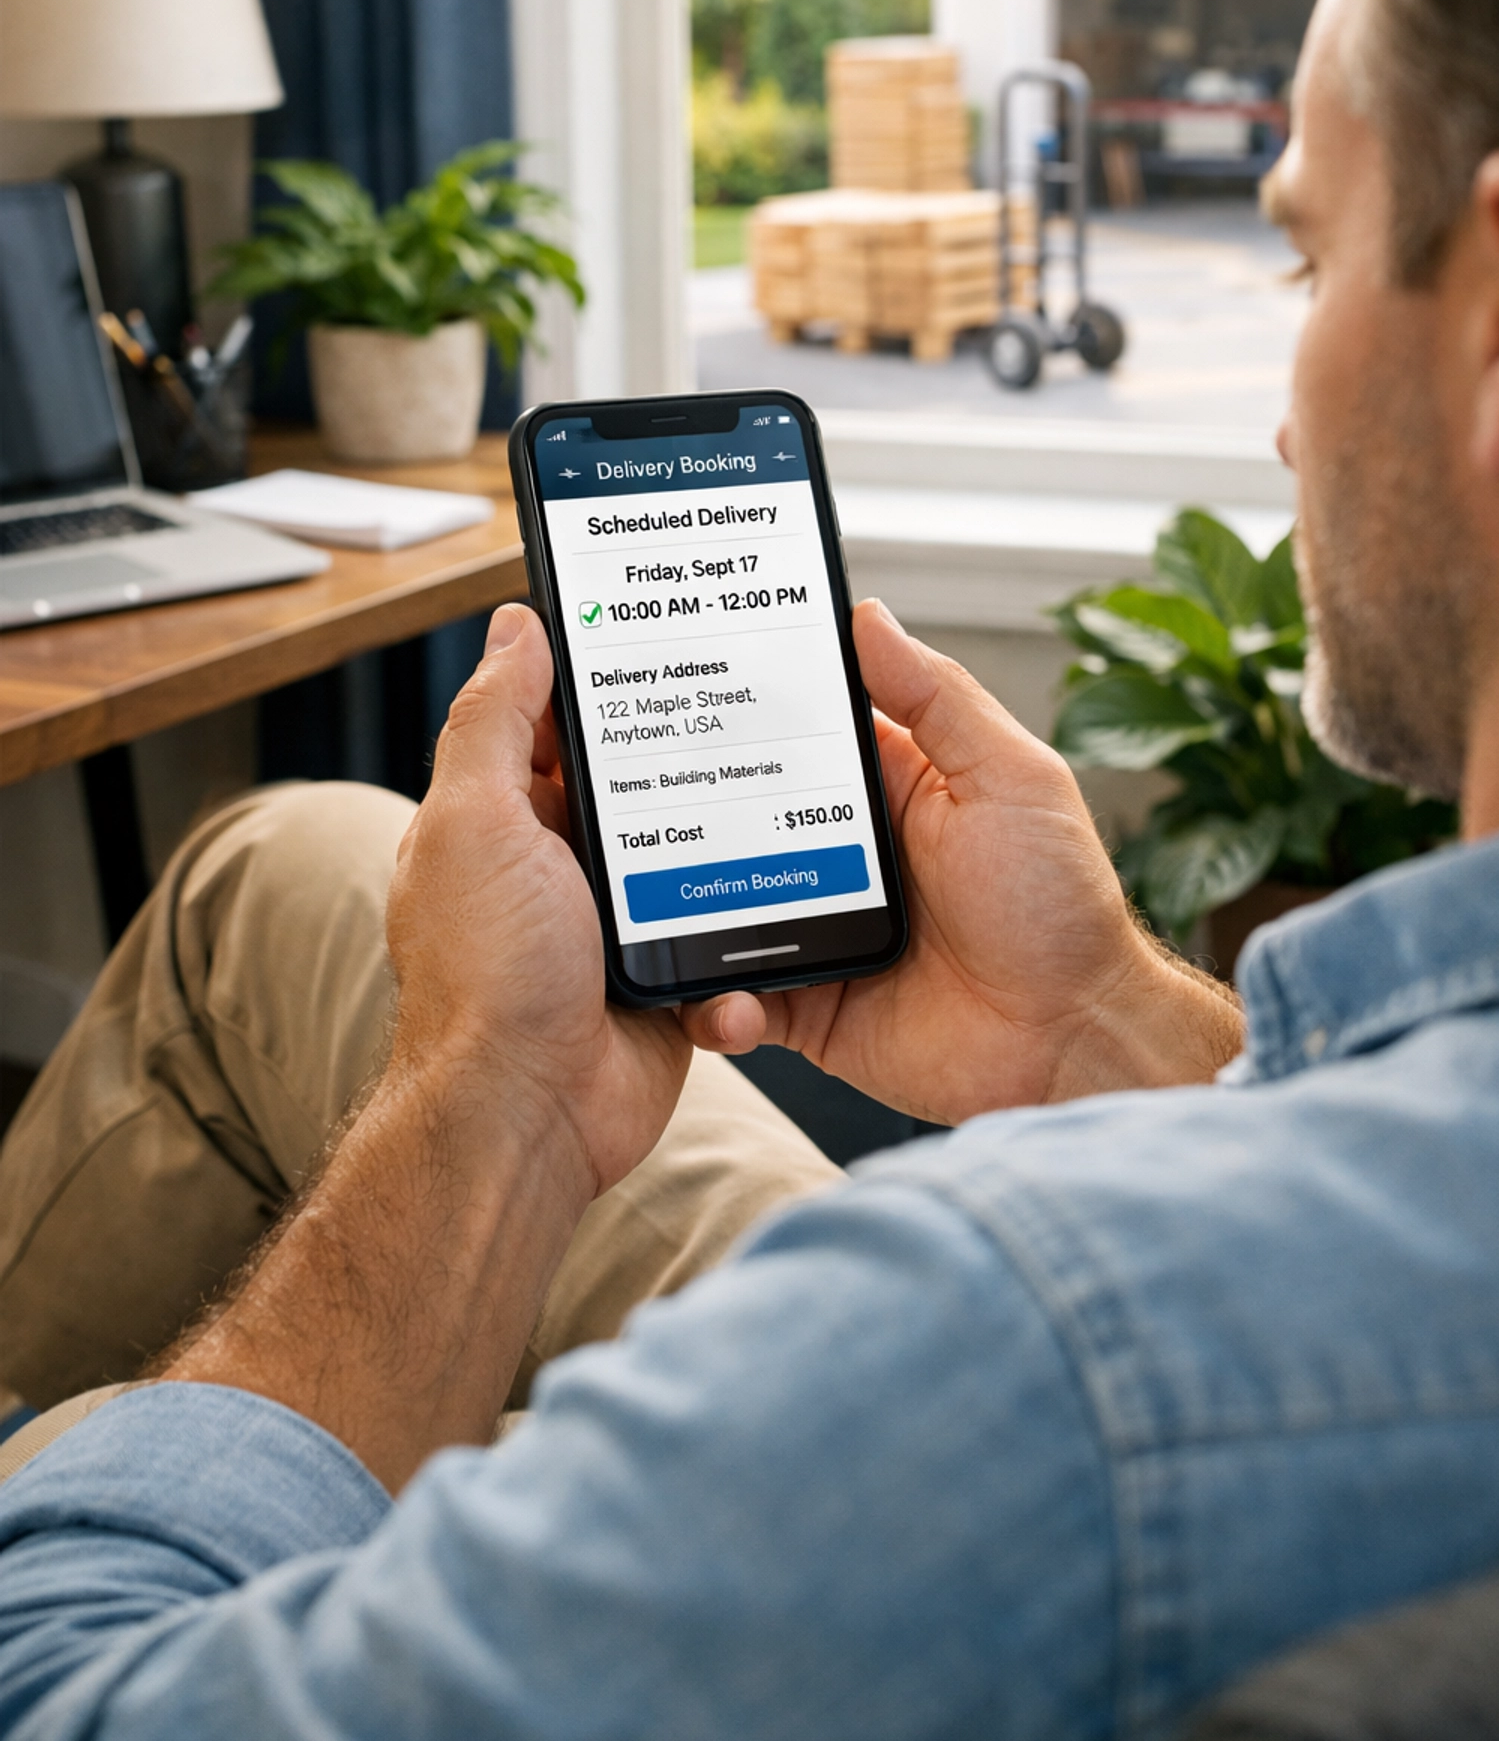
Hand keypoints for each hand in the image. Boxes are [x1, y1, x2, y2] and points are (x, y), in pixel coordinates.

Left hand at [164, 605, 690, 1489]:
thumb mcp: (475, 821)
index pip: (554, 723)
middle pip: (637, 782)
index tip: (657, 624)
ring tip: (782, 782)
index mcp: (501, 819)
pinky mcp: (666, 975)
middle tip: (750, 693)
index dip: (599, 675)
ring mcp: (614, 921)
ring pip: (690, 849)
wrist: (530, 1115)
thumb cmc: (483, 978)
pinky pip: (720, 927)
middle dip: (686, 750)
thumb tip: (513, 628)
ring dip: (726, 832)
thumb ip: (494, 721)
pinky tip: (768, 885)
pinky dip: (741, 917)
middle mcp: (556, 865)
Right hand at [681, 602, 1241, 1125]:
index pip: (795, 733)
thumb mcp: (1010, 778)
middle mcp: (841, 856)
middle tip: (625, 793)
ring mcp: (818, 932)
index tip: (684, 675)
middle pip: (735, 818)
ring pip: (716, 907)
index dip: (741, 707)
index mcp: (888, 789)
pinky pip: (732, 1002)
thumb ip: (938, 699)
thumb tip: (869, 616)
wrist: (1073, 1040)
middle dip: (679, 806)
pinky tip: (724, 998)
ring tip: (648, 902)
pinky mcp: (807, 1008)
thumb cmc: (1060, 907)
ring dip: (678, 906)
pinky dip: (710, 1003)